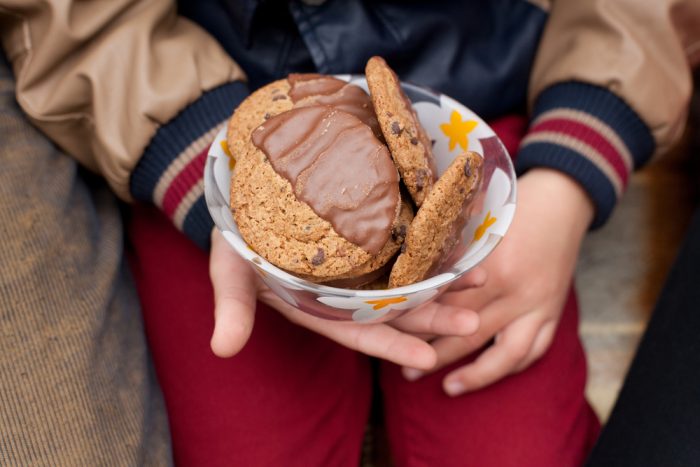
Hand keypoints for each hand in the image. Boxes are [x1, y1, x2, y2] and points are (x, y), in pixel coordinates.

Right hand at [209, 229, 485, 368]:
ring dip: (443, 281)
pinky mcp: (368, 232)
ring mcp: (360, 261)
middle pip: (394, 310)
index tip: (428, 356)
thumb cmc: (236, 235)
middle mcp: (344, 290)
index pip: (358, 333)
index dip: (391, 345)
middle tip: (472, 321)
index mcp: (318, 306)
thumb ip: (233, 306)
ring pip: (407, 278)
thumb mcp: (230, 268)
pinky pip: (405, 241)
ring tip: (481, 280)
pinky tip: (461, 242)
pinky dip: (432, 243)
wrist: (244, 192)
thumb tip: (223, 349)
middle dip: (432, 317)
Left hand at [402, 168, 593, 394]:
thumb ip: (448, 242)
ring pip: (506, 355)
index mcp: (492, 267)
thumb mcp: (477, 219)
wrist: (563, 200)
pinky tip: (486, 374)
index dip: (420, 324)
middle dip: (436, 356)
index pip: (448, 305)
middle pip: (469, 334)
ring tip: (448, 388)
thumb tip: (407, 257)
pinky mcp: (553, 313)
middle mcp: (516, 293)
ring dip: (476, 375)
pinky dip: (510, 367)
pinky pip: (533, 351)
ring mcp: (538, 307)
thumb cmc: (513, 205)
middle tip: (407, 373)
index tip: (394, 335)